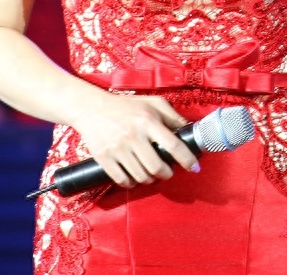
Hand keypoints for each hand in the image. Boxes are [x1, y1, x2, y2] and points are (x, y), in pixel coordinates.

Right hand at [68, 91, 199, 187]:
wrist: (92, 109)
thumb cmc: (127, 106)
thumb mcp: (153, 103)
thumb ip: (173, 115)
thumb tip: (188, 129)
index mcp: (148, 121)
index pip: (173, 145)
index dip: (187, 159)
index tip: (194, 167)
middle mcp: (133, 135)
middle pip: (156, 167)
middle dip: (166, 174)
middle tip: (168, 172)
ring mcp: (118, 148)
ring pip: (141, 176)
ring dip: (150, 180)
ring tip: (152, 174)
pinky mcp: (104, 158)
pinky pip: (122, 180)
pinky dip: (132, 183)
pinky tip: (135, 177)